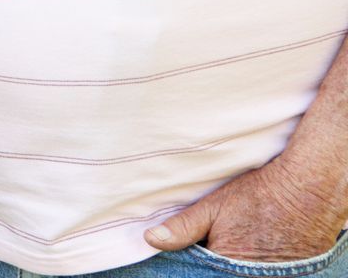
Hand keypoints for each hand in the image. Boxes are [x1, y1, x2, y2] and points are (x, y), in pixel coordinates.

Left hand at [146, 154, 347, 261]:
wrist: (308, 191)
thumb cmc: (258, 196)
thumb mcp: (213, 207)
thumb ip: (182, 227)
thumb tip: (151, 240)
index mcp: (228, 265)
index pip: (201, 272)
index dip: (193, 262)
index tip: (194, 251)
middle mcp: (253, 277)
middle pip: (222, 273)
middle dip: (213, 263)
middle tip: (220, 240)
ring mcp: (277, 277)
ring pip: (243, 274)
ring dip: (235, 264)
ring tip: (241, 238)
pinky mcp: (293, 274)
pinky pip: (267, 273)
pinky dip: (257, 265)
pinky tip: (256, 245)